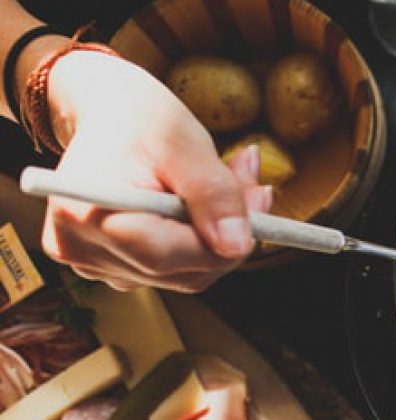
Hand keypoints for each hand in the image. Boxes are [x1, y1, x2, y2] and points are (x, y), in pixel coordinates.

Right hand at [40, 51, 268, 291]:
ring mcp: (94, 265)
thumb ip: (213, 193)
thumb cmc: (138, 119)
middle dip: (229, 233)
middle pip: (182, 271)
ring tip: (232, 181)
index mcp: (83, 215)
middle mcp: (81, 250)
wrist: (108, 115)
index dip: (222, 238)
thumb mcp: (183, 142)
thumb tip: (237, 246)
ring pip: (187, 274)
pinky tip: (205, 205)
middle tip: (254, 183)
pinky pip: (176, 270)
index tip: (259, 198)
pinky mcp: (112, 268)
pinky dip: (202, 241)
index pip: (166, 256)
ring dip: (220, 236)